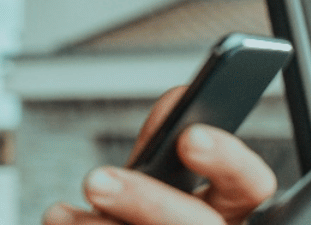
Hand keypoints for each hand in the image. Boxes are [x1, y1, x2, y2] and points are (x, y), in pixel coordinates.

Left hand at [41, 86, 276, 224]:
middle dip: (146, 200)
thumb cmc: (145, 218)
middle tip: (96, 180)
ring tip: (59, 214)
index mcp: (228, 212)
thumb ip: (162, 145)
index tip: (189, 138)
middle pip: (196, 223)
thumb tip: (178, 98)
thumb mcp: (156, 180)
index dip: (227, 161)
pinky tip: (58, 224)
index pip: (251, 185)